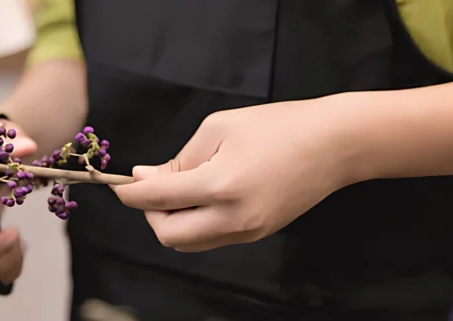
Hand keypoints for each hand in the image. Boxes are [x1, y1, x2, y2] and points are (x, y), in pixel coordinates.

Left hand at [111, 99, 357, 251]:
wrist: (334, 145)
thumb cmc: (277, 125)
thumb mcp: (219, 128)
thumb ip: (179, 159)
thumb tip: (145, 178)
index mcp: (220, 185)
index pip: (158, 199)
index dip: (130, 194)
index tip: (118, 185)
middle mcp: (233, 217)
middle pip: (168, 235)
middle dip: (150, 214)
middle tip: (151, 188)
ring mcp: (247, 231)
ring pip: (189, 244)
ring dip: (171, 222)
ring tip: (176, 191)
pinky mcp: (258, 234)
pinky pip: (211, 239)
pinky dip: (195, 224)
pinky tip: (199, 199)